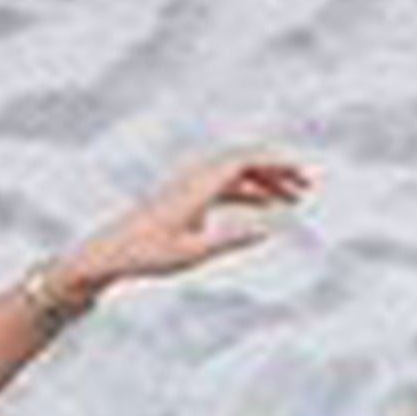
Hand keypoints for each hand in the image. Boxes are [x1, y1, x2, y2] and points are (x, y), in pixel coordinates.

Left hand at [55, 148, 314, 304]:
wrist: (108, 254)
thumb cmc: (146, 254)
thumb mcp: (193, 253)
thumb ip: (232, 239)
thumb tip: (270, 230)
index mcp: (197, 186)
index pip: (243, 160)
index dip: (276, 163)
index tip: (303, 173)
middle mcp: (194, 180)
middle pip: (243, 161)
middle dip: (278, 170)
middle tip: (308, 185)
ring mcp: (189, 188)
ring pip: (235, 174)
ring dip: (265, 182)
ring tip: (293, 199)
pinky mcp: (184, 199)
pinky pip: (223, 187)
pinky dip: (246, 193)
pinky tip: (263, 208)